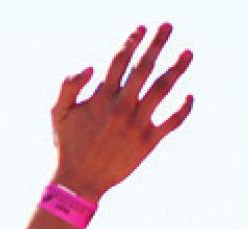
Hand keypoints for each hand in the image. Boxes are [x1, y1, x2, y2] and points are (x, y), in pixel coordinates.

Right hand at [50, 23, 192, 202]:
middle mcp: (122, 107)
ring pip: (162, 89)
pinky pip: (171, 122)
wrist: (79, 183)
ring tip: (188, 53)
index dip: (132, 41)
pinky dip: (183, 109)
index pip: (120, 60)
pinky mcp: (148, 142)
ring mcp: (137, 124)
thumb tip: (91, 66)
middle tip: (168, 26)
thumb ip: (68, 85)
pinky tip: (190, 96)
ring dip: (177, 68)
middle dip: (157, 44)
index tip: (142, 28)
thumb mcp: (58, 113)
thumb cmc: (69, 146)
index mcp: (102, 97)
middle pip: (144, 68)